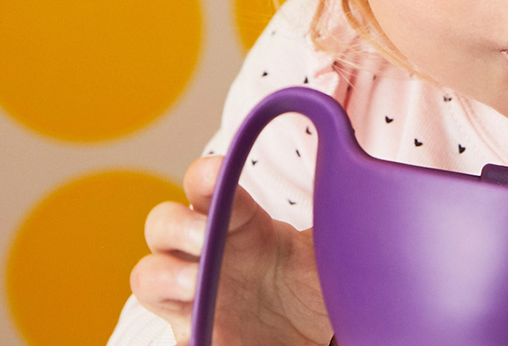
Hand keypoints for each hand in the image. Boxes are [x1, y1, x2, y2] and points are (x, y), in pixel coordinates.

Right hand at [130, 156, 332, 345]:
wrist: (313, 334)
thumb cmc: (310, 283)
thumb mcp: (328, 250)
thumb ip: (335, 218)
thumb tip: (359, 181)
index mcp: (237, 221)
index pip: (205, 186)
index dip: (204, 177)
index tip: (215, 177)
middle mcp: (206, 253)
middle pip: (163, 224)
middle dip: (178, 227)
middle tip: (205, 238)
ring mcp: (194, 295)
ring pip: (148, 276)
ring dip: (165, 276)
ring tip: (197, 287)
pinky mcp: (196, 335)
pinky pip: (174, 334)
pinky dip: (185, 332)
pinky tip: (205, 333)